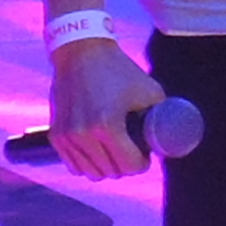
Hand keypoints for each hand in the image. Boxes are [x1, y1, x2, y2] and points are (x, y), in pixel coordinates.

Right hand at [48, 37, 164, 180]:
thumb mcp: (149, 90)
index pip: (129, 166)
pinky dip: (87, 163)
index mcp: (107, 125)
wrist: (80, 52)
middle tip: (131, 149)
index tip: (145, 154)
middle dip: (125, 165)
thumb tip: (170, 140)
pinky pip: (74, 166)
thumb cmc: (117, 70)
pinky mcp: (55, 135)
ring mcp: (66, 137)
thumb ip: (162, 116)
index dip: (142, 163)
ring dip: (106, 167)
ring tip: (114, 150)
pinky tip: (97, 151)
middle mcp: (83, 134)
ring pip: (91, 173)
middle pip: (111, 172)